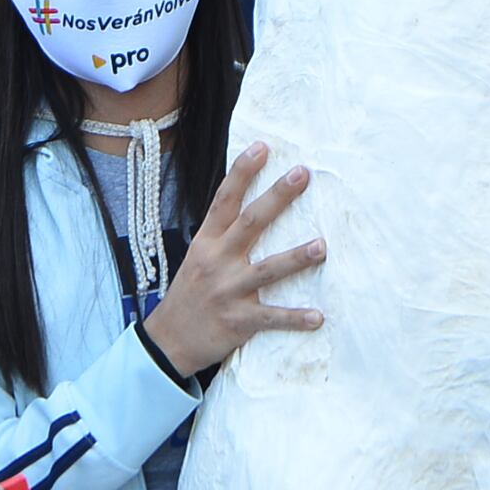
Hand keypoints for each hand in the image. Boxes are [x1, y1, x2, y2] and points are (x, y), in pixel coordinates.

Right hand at [138, 145, 327, 383]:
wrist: (167, 341)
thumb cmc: (190, 294)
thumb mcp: (198, 258)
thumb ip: (223, 236)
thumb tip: (254, 208)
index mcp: (206, 242)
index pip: (224, 200)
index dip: (242, 172)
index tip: (262, 148)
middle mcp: (217, 261)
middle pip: (250, 223)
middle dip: (277, 197)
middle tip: (302, 174)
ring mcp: (227, 291)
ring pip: (266, 270)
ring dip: (295, 258)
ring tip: (321, 246)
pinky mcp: (238, 321)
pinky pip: (270, 318)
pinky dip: (294, 318)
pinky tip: (318, 317)